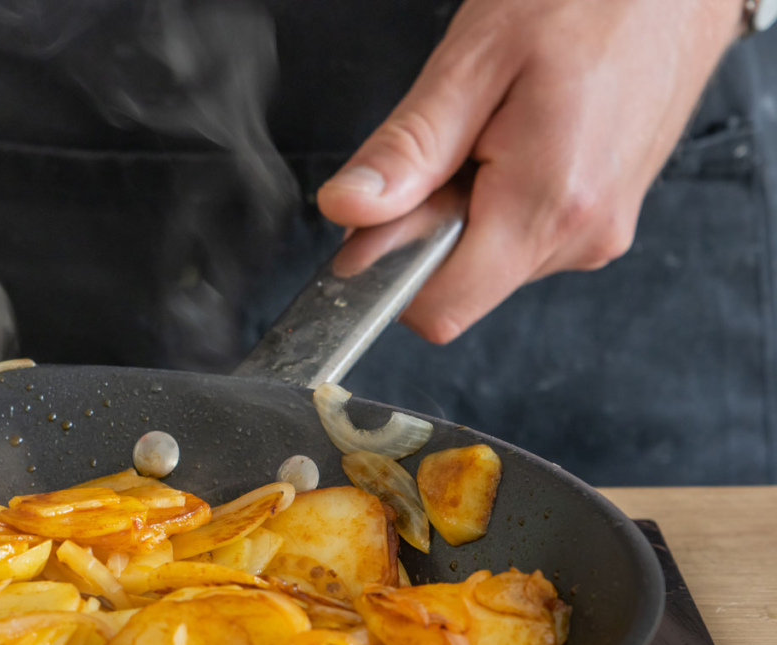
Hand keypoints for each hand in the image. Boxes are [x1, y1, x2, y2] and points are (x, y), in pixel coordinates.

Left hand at [316, 0, 743, 343]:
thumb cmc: (587, 2)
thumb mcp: (473, 64)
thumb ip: (407, 151)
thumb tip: (348, 211)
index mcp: (547, 206)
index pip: (438, 308)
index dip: (388, 268)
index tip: (382, 214)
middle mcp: (582, 237)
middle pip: (459, 284)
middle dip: (430, 226)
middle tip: (457, 141)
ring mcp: (598, 234)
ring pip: (488, 261)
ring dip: (469, 209)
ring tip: (501, 129)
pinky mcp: (603, 223)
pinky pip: (523, 237)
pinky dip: (502, 200)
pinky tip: (523, 140)